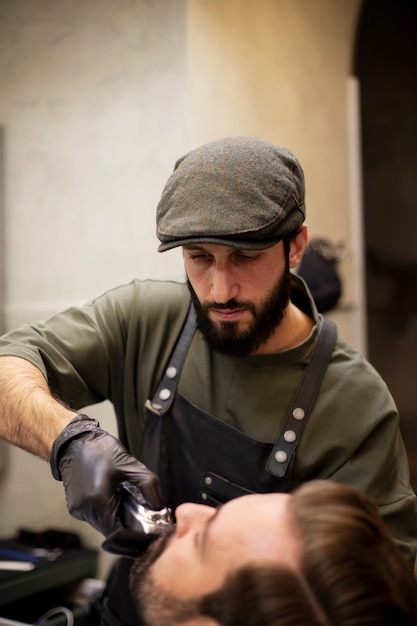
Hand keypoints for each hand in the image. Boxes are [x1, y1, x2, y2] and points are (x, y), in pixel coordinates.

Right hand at [50, 415, 163, 535]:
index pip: (117, 533)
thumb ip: (149, 485)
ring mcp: (78, 509)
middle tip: (141, 512)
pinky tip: (113, 496)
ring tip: (126, 499)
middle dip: (127, 524)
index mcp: (98, 500)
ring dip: (116, 517)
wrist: (74, 441)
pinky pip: (95, 516)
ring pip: (103, 524)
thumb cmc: (99, 449)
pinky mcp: (75, 506)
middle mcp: (85, 509)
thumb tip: (159, 505)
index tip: (147, 528)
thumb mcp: (130, 463)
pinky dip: (107, 511)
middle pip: (111, 530)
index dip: (133, 535)